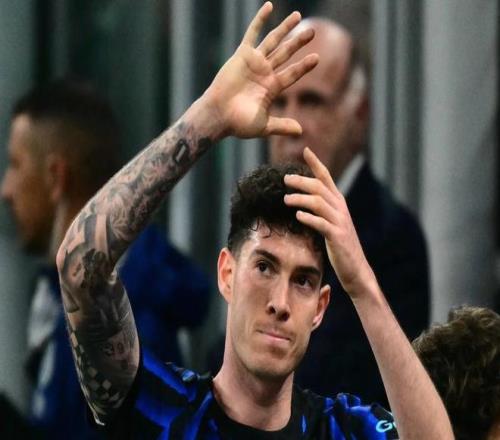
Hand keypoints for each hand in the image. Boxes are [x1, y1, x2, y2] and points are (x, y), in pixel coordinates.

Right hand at [202, 2, 317, 138]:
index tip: (317, 58)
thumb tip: (301, 132)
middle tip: (312, 31)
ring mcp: (254, 63)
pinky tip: (269, 6)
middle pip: (286, 53)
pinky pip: (252, 34)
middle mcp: (265, 73)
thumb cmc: (238, 124)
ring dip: (285, 29)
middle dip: (298, 42)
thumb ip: (281, 126)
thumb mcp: (263, 126)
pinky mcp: (242, 56)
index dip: (304, 66)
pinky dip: (260, 20)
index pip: (292, 73)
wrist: (218, 116)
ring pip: (273, 41)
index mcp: (272, 88)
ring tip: (298, 16)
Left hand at [283, 147, 375, 297]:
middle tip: (285, 179)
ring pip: (319, 203)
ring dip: (301, 199)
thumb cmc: (340, 246)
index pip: (327, 177)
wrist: (356, 269)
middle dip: (302, 181)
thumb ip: (321, 210)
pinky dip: (309, 218)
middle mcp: (340, 209)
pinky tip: (298, 217)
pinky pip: (321, 224)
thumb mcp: (332, 223)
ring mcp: (340, 222)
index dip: (316, 163)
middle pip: (319, 187)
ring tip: (286, 200)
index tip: (306, 150)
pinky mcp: (337, 237)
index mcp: (338, 203)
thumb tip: (303, 201)